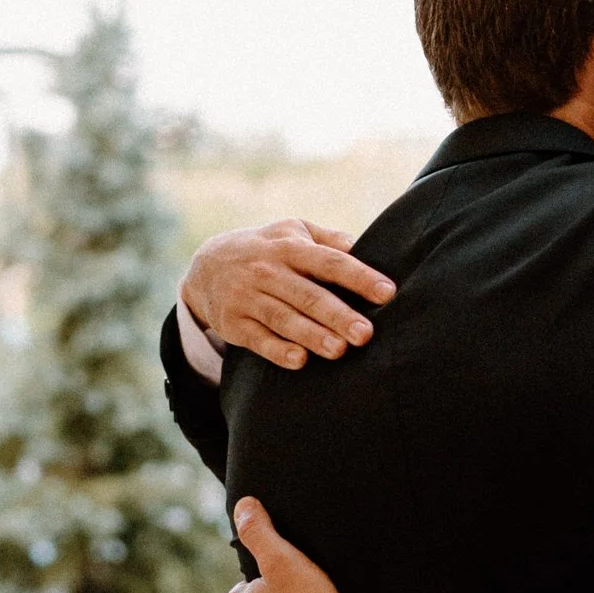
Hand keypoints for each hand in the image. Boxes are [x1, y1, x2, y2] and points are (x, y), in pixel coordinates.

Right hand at [181, 219, 395, 369]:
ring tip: (340, 350)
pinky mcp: (233, 324)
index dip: (359, 277)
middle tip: (366, 333)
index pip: (330, 262)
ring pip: (284, 319)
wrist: (206, 265)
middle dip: (338, 314)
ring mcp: (247, 298)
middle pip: (308, 295)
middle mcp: (267, 271)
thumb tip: (362, 244)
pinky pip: (258, 340)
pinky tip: (300, 361)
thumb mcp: (293, 231)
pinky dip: (278, 351)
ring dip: (312, 335)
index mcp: (290, 247)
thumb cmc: (268, 250)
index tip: (387, 292)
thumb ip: (328, 239)